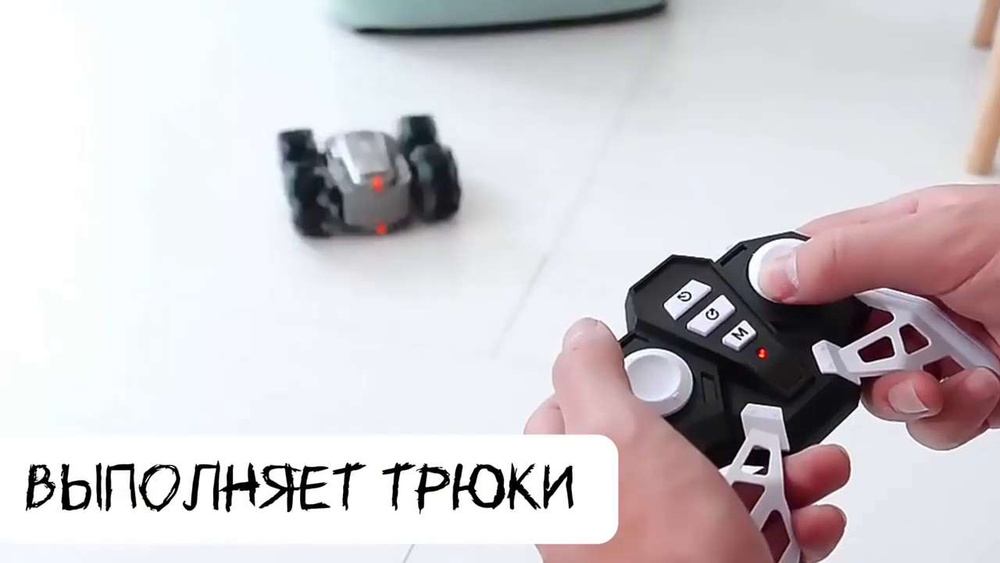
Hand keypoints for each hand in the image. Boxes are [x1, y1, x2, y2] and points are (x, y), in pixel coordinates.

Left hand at [526, 318, 849, 562]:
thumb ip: (592, 375)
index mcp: (571, 479)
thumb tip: (580, 334)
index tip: (665, 380)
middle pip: (663, 439)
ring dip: (775, 466)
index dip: (622, 383)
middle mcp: (611, 513)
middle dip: (723, 423)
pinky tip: (813, 514)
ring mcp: (663, 545)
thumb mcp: (617, 439)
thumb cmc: (659, 561)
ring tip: (808, 467)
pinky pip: (754, 527)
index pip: (575, 410)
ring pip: (717, 480)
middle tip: (749, 424)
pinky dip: (792, 516)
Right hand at [758, 184, 999, 449]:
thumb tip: (773, 271)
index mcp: (902, 237)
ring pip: (878, 386)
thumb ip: (852, 255)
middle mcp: (916, 292)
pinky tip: (984, 389)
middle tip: (880, 354)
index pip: (815, 260)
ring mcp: (942, 343)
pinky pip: (926, 419)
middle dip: (856, 357)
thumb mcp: (945, 241)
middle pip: (839, 335)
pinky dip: (950, 414)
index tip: (785, 325)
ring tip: (948, 378)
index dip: (791, 293)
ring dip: (907, 392)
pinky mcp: (970, 390)